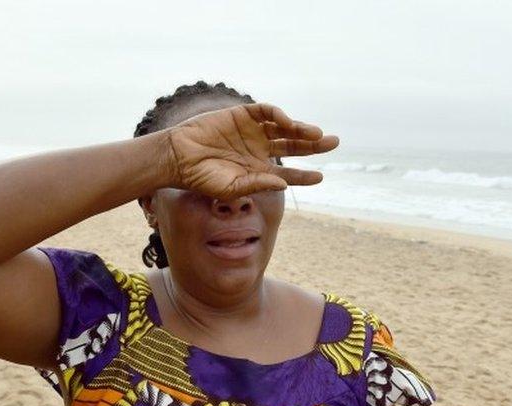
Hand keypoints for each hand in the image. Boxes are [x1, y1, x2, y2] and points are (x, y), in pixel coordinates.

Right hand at [166, 103, 338, 198]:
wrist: (178, 157)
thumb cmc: (202, 178)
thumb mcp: (232, 188)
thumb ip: (257, 184)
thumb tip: (284, 184)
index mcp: (258, 172)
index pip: (288, 174)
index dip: (305, 176)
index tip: (320, 177)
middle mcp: (259, 150)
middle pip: (294, 145)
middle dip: (314, 145)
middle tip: (333, 142)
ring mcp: (252, 132)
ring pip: (284, 128)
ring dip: (301, 129)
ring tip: (316, 134)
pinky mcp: (242, 115)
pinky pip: (265, 111)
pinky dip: (278, 114)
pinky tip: (287, 121)